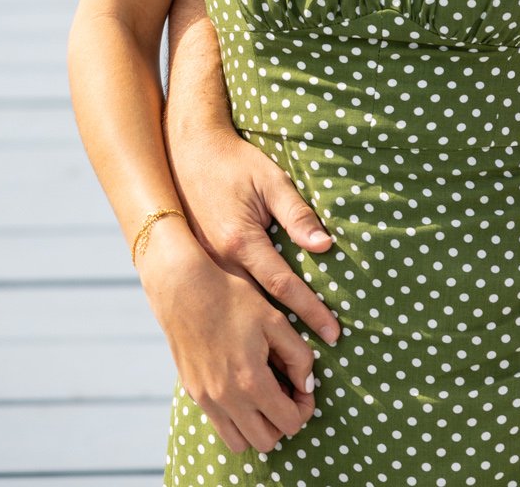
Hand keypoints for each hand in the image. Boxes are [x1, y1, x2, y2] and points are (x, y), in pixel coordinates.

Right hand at [139, 217, 316, 452]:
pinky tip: (238, 385)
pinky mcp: (191, 391)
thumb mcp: (275, 320)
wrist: (181, 285)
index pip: (291, 423)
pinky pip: (219, 424)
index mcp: (252, 381)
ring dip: (257, 426)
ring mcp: (206, 398)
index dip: (304, 408)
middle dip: (282, 422)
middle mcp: (227, 398)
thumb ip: (300, 357)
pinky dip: (234, 417)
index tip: (302, 388)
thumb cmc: (230, 297)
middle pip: (267, 441)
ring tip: (261, 394)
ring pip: (239, 442)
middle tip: (283, 392)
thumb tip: (306, 385)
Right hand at [170, 126, 341, 345]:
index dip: (312, 310)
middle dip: (284, 338)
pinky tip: (250, 344)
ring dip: (259, 337)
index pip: (285, 285)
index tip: (334, 334)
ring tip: (283, 369)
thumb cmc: (233, 163)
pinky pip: (220, 300)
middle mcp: (219, 260)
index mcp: (241, 240)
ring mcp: (204, 265)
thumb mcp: (270, 179)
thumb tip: (323, 245)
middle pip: (258, 308)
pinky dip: (237, 323)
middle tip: (308, 367)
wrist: (185, 151)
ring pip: (237, 311)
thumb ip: (297, 213)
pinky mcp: (197, 265)